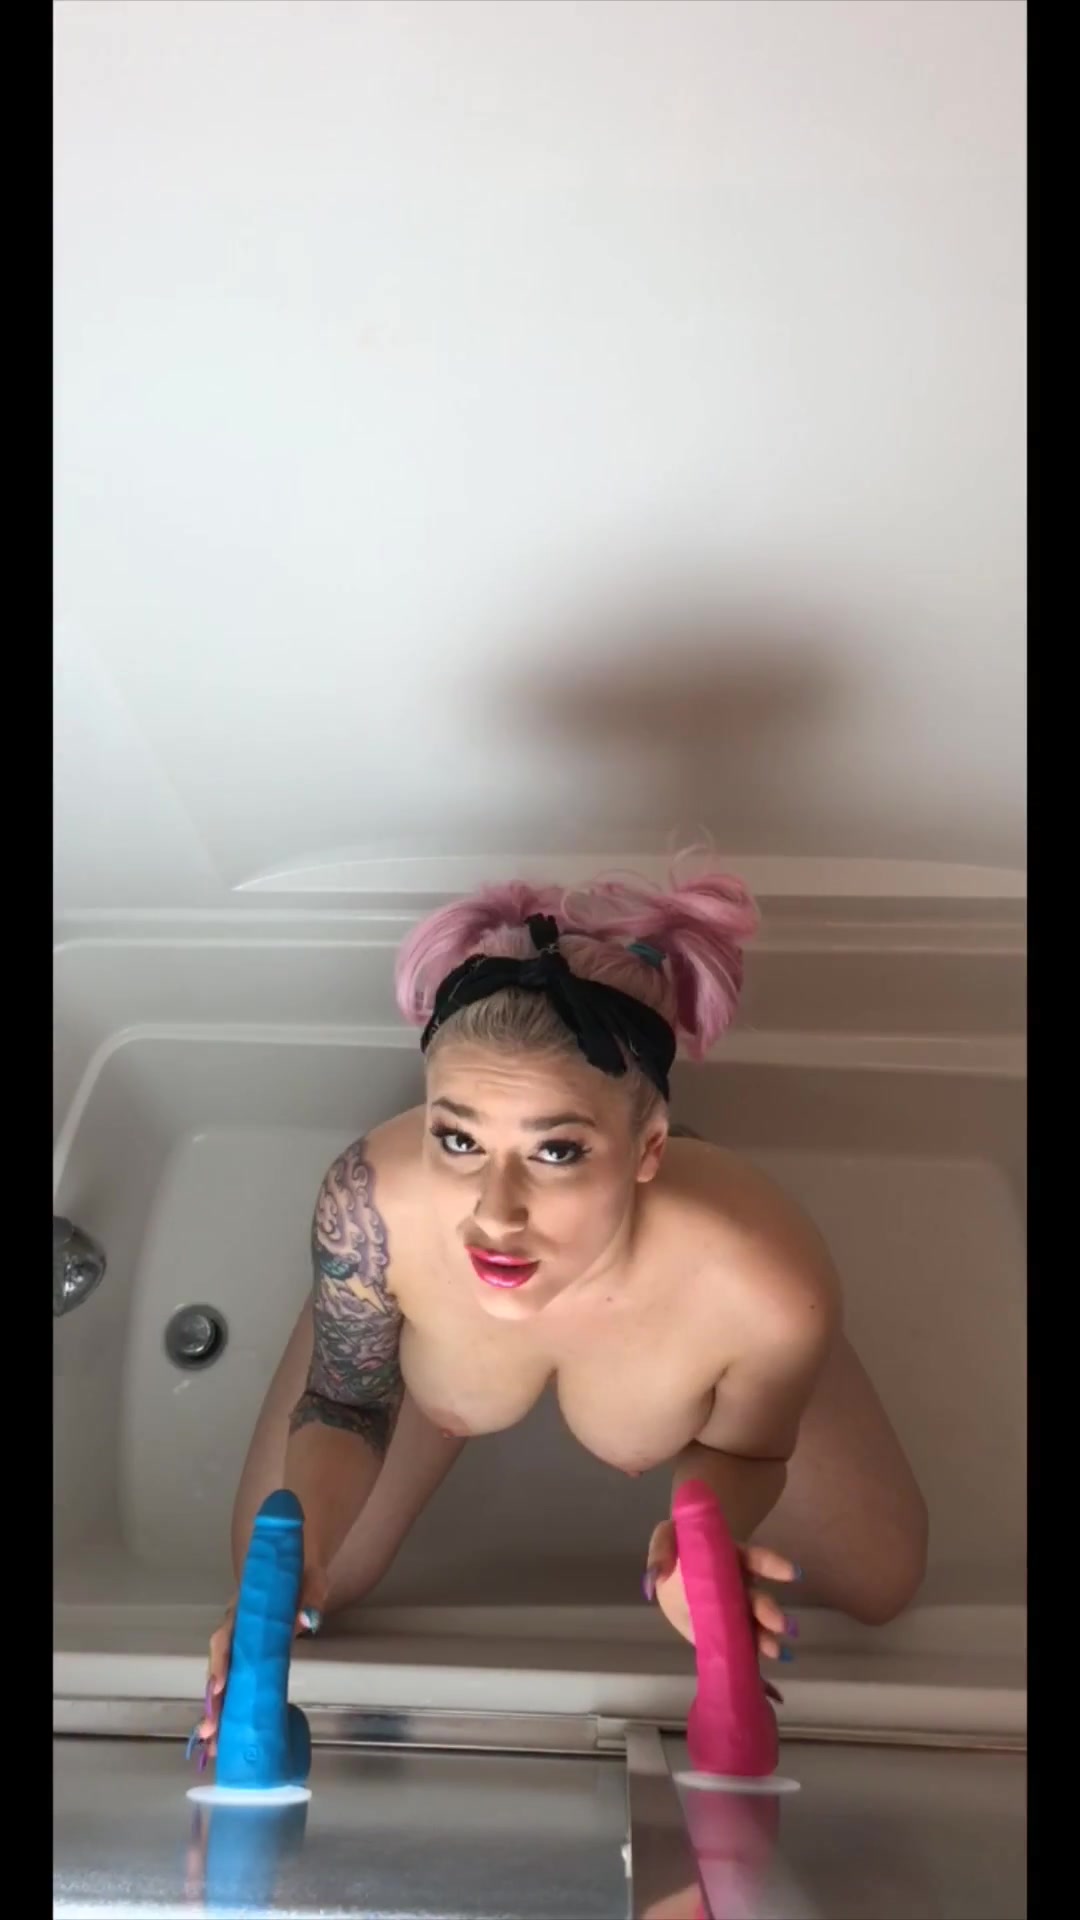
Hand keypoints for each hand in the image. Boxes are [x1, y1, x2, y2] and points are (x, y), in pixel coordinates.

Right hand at [193, 1566, 328, 1761]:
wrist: (296, 1571)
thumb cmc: (301, 1578)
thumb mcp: (311, 1582)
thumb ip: (310, 1599)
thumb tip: (307, 1619)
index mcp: (242, 1612)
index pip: (225, 1637)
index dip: (221, 1662)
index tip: (220, 1686)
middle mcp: (233, 1632)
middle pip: (217, 1667)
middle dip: (212, 1700)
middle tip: (210, 1730)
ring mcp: (238, 1649)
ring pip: (220, 1682)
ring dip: (215, 1712)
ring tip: (212, 1745)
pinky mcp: (246, 1662)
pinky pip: (232, 1687)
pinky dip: (227, 1710)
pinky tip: (223, 1737)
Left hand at [644, 1519, 798, 1665]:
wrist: (673, 1569)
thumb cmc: (677, 1545)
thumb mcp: (666, 1537)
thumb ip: (663, 1551)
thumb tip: (656, 1576)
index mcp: (729, 1560)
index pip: (753, 1559)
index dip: (772, 1564)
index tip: (791, 1573)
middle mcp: (738, 1586)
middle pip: (756, 1597)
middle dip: (768, 1611)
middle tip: (779, 1625)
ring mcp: (734, 1612)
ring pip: (753, 1625)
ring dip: (765, 1637)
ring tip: (775, 1651)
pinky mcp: (726, 1633)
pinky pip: (744, 1648)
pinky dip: (757, 1666)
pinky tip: (771, 1688)